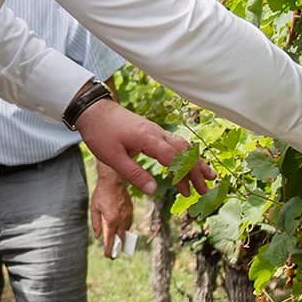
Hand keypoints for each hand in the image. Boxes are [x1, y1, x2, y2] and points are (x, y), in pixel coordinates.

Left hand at [75, 99, 213, 197]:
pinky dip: (186, 154)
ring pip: (182, 146)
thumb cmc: (100, 133)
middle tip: (206, 190)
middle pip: (184, 152)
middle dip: (197, 171)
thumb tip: (154, 190)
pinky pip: (175, 142)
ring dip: (196, 162)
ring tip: (208, 177)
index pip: (174, 159)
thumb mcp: (113, 158)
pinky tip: (191, 161)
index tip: (191, 191)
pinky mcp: (152, 131)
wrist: (93, 110)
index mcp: (148, 139)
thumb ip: (134, 174)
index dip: (184, 176)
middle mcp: (156, 133)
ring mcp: (156, 130)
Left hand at [90, 162, 133, 257]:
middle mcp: (121, 220)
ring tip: (118, 244)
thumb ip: (96, 223)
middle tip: (114, 255)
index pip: (110, 240)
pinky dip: (125, 229)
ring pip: (126, 231)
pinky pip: (129, 223)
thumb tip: (97, 236)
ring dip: (122, 238)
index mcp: (111, 221)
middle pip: (121, 239)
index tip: (108, 256)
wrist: (114, 181)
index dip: (109, 249)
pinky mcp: (131, 211)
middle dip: (118, 248)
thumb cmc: (101, 194)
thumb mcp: (94, 209)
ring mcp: (127, 215)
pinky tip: (121, 230)